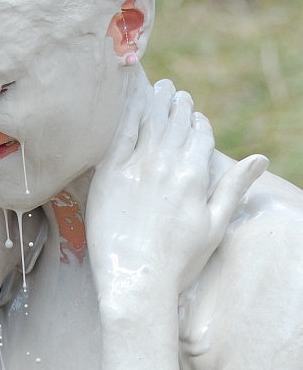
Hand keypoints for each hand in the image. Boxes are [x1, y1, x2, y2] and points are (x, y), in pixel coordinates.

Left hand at [86, 80, 267, 303]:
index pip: (199, 135)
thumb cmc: (179, 261)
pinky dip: (129, 112)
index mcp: (194, 175)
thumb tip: (261, 158)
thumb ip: (234, 187)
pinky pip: (120, 132)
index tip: (194, 115)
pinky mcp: (109, 173)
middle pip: (174, 123)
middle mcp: (167, 164)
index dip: (198, 122)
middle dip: (178, 105)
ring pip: (150, 121)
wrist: (137, 281)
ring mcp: (136, 166)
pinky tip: (132, 101)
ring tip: (159, 88)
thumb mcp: (215, 224)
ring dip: (156, 101)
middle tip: (175, 92)